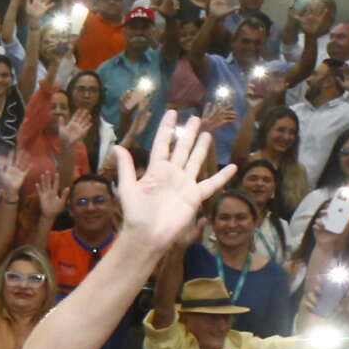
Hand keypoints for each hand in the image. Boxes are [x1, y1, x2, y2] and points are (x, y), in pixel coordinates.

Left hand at [111, 110, 234, 252]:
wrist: (148, 235)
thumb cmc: (135, 213)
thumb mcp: (128, 188)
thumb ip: (126, 167)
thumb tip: (116, 146)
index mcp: (155, 170)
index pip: (162, 144)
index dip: (167, 129)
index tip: (172, 113)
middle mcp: (171, 174)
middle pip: (182, 149)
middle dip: (188, 134)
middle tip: (195, 118)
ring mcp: (184, 184)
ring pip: (195, 161)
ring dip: (201, 148)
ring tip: (208, 133)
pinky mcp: (195, 197)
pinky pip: (211, 184)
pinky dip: (222, 176)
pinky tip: (232, 166)